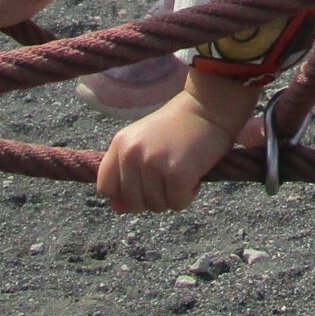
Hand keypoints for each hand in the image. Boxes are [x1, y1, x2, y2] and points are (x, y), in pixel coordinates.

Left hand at [96, 77, 258, 213]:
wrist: (209, 107)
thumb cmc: (178, 126)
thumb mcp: (144, 141)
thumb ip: (127, 172)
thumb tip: (118, 208)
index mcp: (120, 144)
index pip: (105, 187)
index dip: (123, 195)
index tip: (141, 189)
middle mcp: (132, 154)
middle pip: (132, 203)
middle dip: (152, 198)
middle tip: (169, 178)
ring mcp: (154, 163)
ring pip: (156, 206)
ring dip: (173, 195)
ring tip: (183, 171)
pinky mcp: (177, 173)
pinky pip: (178, 204)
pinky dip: (188, 195)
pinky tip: (194, 175)